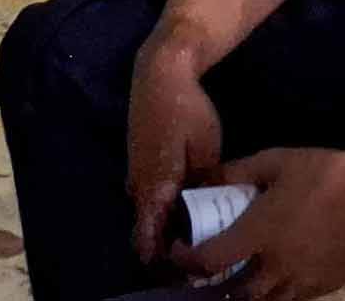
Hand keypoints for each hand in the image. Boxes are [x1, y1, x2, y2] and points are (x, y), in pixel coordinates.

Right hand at [127, 37, 224, 264]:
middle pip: (146, 228)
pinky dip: (162, 208)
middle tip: (197, 259)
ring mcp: (135, 170)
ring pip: (147, 211)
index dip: (162, 261)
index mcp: (154, 185)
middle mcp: (138, 183)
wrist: (160, 71)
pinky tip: (185, 207)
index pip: (148, 238)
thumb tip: (208, 216)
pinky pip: (148, 194)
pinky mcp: (139, 158)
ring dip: (164, 227)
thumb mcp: (206, 150)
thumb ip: (204, 186)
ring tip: (195, 237)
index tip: (183, 274)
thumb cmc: (186, 109)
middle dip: (166, 249)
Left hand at [180, 147, 344, 300]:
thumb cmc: (323, 172)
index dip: (186, 260)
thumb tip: (207, 179)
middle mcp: (277, 266)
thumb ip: (236, 172)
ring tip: (236, 276)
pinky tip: (272, 275)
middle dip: (214, 287)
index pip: (209, 261)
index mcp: (259, 234)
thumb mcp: (273, 161)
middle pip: (234, 295)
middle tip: (205, 271)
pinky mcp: (323, 288)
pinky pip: (290, 299)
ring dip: (245, 293)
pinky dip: (274, 293)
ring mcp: (302, 282)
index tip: (178, 251)